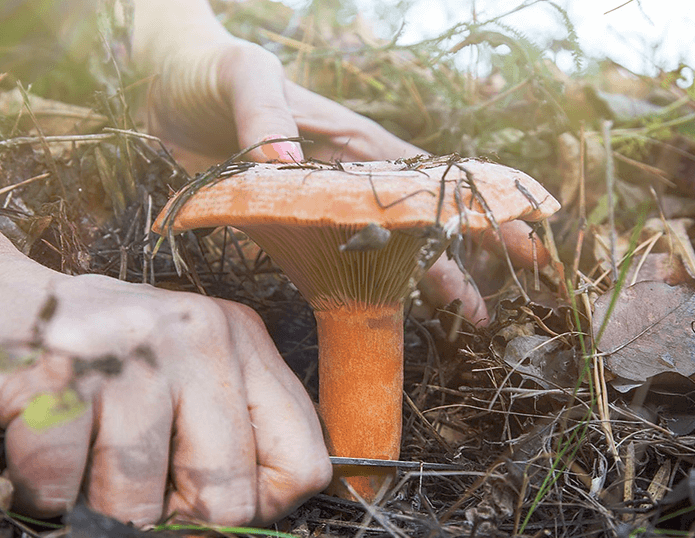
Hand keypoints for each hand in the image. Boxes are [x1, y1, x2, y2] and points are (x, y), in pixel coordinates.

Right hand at [0, 252, 330, 526]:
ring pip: (138, 503)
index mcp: (241, 339)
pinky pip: (61, 486)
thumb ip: (225, 433)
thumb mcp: (179, 374)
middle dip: (170, 518)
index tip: (199, 497)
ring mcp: (129, 348)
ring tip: (76, 456)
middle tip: (126, 484)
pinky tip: (34, 448)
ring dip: (94, 504)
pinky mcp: (56, 366)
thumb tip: (246, 520)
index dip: (253, 508)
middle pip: (227, 498)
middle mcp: (198, 333)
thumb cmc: (87, 356)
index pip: (302, 465)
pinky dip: (38, 492)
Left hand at [143, 32, 547, 326]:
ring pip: (389, 245)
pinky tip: (388, 305)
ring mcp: (324, 201)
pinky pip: (341, 255)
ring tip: (466, 317)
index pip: (431, 182)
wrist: (169, 83)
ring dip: (429, 278)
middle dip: (468, 258)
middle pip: (423, 221)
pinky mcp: (292, 219)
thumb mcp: (244, 78)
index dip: (479, 213)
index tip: (524, 240)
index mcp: (355, 141)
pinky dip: (371, 281)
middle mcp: (350, 174)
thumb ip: (266, 115)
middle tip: (503, 302)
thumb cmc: (213, 71)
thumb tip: (287, 160)